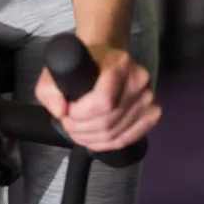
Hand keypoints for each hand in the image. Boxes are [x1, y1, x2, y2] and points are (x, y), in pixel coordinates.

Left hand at [35, 45, 161, 152]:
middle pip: (108, 120)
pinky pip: (128, 139)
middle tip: (68, 124)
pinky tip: (93, 139)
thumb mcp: (57, 67)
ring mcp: (149, 97)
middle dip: (82, 129)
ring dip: (91, 139)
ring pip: (117, 133)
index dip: (81, 113)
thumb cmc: (82, 63)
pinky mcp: (154, 113)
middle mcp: (139, 79)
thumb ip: (50, 88)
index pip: (103, 100)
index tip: (67, 112)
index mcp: (119, 63)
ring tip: (77, 131)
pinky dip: (106, 144)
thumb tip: (60, 111)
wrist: (106, 59)